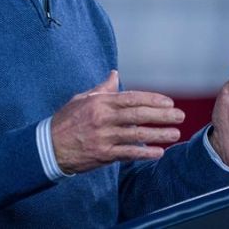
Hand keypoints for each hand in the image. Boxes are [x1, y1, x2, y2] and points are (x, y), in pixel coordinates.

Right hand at [51, 70, 184, 173]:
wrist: (48, 146)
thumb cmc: (66, 120)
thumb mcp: (82, 99)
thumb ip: (102, 88)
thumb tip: (115, 74)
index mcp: (100, 102)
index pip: (132, 98)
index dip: (153, 100)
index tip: (169, 102)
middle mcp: (103, 118)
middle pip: (138, 115)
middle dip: (162, 116)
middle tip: (180, 116)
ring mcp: (104, 137)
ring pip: (137, 134)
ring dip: (158, 135)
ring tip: (175, 134)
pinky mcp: (103, 154)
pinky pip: (128, 153)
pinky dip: (144, 153)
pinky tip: (159, 152)